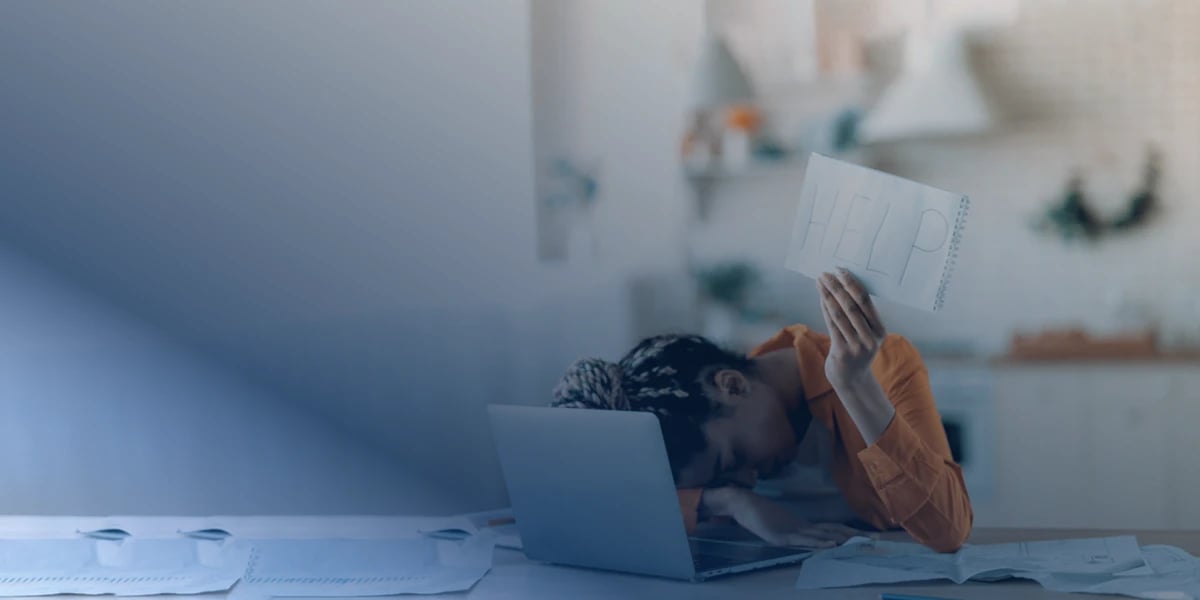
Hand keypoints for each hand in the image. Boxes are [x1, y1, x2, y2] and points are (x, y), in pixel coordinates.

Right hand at [713, 487, 872, 548]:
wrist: (741, 502)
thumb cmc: (756, 512)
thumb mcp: (777, 525)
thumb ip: (789, 531)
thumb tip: (803, 536)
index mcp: (801, 525)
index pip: (829, 529)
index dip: (847, 532)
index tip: (864, 535)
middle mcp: (801, 526)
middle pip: (832, 530)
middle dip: (853, 535)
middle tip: (875, 539)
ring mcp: (793, 530)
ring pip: (823, 534)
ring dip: (842, 538)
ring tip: (861, 541)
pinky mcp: (783, 535)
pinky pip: (805, 539)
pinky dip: (820, 542)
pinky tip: (832, 544)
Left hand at [818, 269, 885, 384]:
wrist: (851, 377)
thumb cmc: (857, 348)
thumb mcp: (866, 333)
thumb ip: (861, 314)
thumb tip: (844, 283)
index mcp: (880, 330)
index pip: (866, 302)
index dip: (852, 284)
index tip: (841, 270)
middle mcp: (870, 338)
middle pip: (851, 306)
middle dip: (837, 287)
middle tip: (826, 273)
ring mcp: (856, 346)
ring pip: (839, 315)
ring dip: (828, 295)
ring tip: (820, 282)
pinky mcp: (842, 352)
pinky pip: (832, 325)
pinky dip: (825, 308)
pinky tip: (820, 296)